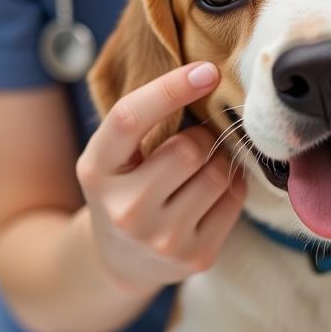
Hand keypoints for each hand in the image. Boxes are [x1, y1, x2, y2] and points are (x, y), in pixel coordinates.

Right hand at [76, 62, 245, 293]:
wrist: (123, 261)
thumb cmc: (124, 190)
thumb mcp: (111, 158)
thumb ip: (141, 124)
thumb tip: (207, 78)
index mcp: (96, 171)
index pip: (130, 118)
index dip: (171, 89)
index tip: (207, 71)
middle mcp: (125, 209)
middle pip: (189, 149)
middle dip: (201, 137)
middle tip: (194, 142)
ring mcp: (161, 239)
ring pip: (217, 174)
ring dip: (219, 161)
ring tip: (202, 169)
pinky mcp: (194, 257)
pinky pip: (234, 199)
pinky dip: (232, 186)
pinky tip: (213, 192)